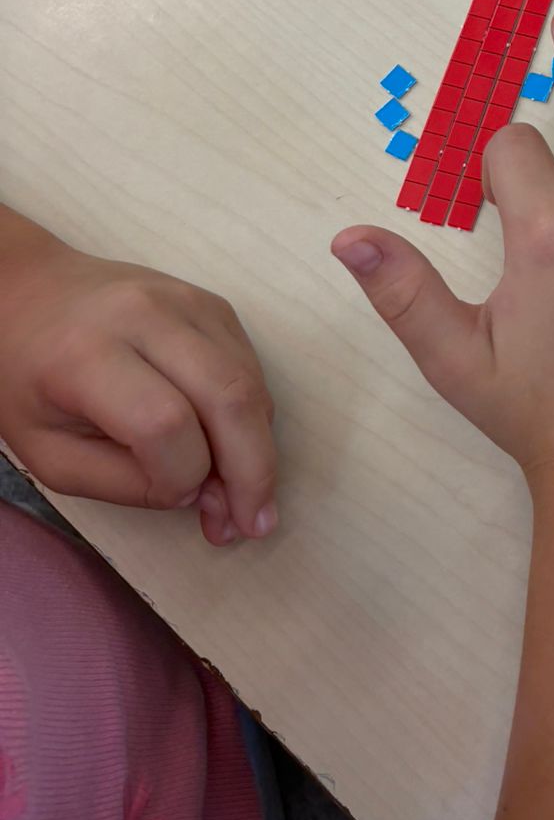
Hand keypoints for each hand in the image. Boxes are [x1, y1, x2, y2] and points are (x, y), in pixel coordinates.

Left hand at [0, 209, 278, 544]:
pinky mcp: (213, 304)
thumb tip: (199, 493)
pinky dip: (251, 416)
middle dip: (253, 471)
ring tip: (243, 495)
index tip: (175, 501)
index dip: (182, 476)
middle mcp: (146, 316)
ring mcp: (187, 302)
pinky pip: (250, 368)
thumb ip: (120, 483)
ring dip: (259, 448)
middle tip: (255, 523)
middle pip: (229, 397)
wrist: (32, 295)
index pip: (164, 424)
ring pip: (250, 384)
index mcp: (87, 355)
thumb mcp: (47, 452)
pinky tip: (231, 445)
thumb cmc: (28, 381)